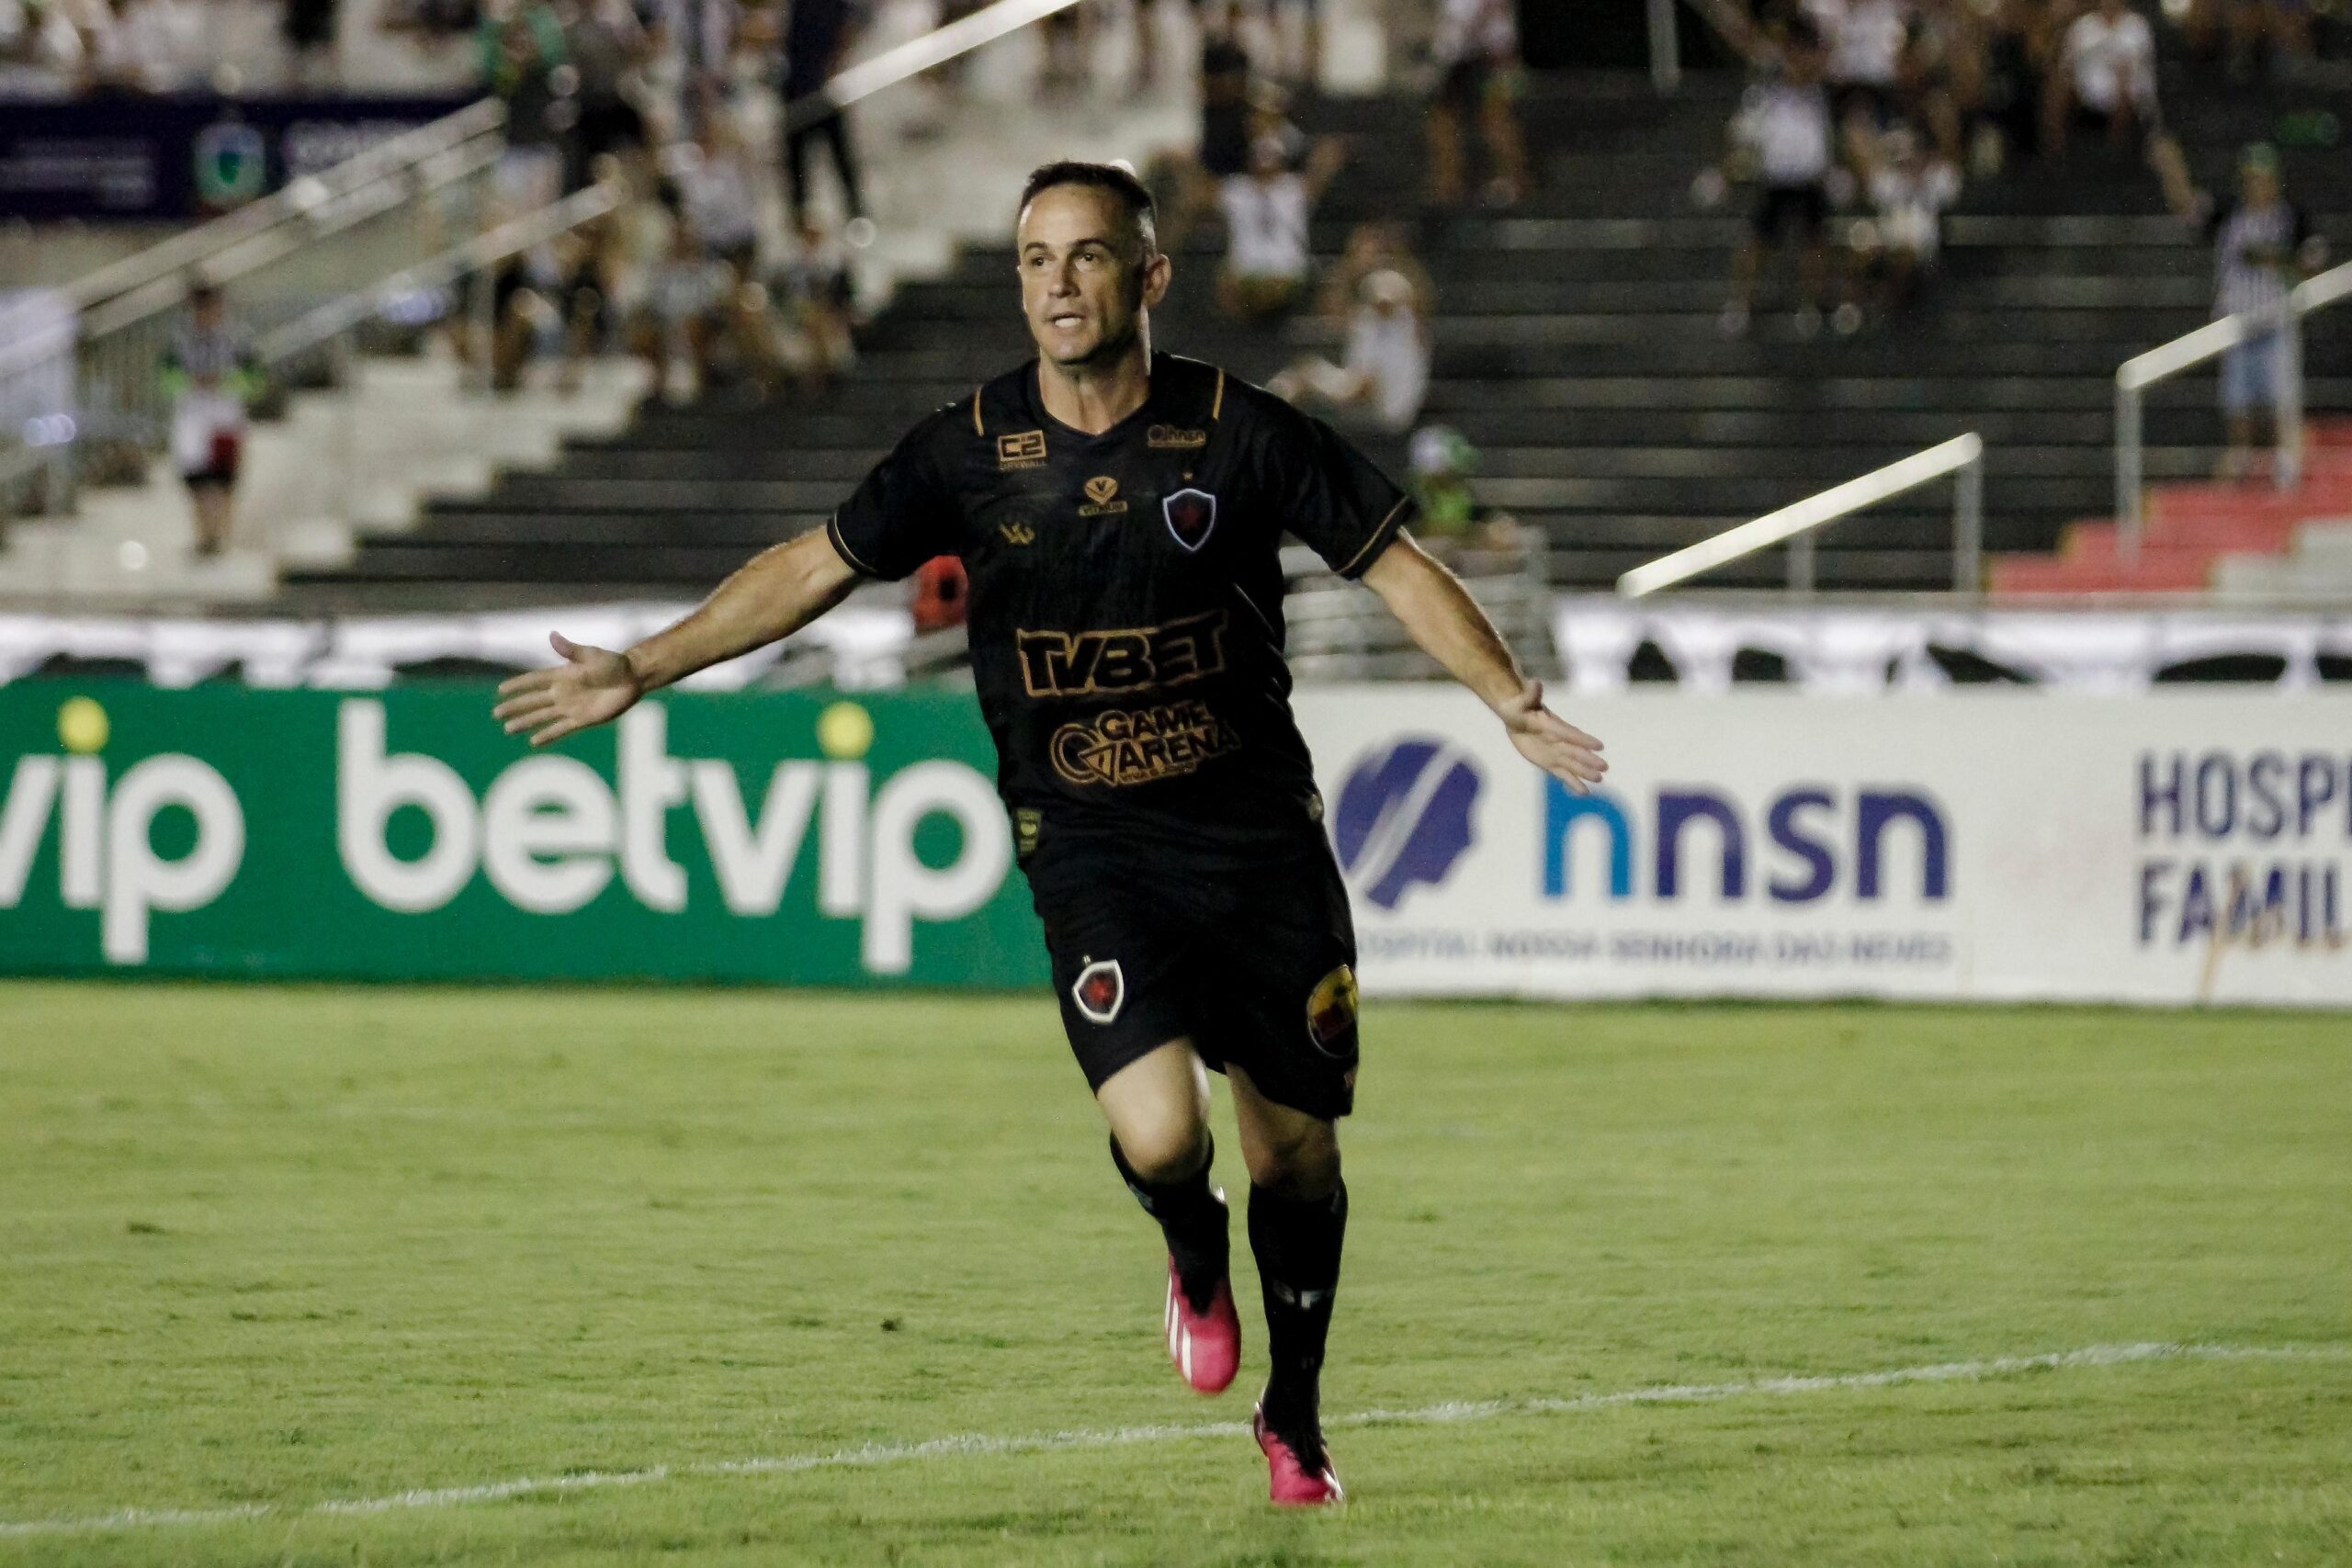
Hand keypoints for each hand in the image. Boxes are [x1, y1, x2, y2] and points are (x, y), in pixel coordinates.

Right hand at [492, 632, 643, 746]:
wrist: (633, 679)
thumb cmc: (613, 663)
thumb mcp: (591, 655)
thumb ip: (570, 650)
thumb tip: (552, 635)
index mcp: (562, 675)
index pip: (534, 680)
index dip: (518, 685)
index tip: (501, 690)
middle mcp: (563, 692)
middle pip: (533, 701)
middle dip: (515, 707)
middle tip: (496, 713)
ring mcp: (571, 707)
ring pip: (543, 716)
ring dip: (526, 722)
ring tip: (508, 729)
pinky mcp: (582, 719)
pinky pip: (561, 729)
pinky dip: (548, 735)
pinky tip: (534, 742)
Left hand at [1497, 678, 1605, 793]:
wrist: (1518, 716)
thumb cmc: (1520, 706)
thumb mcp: (1523, 700)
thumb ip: (1531, 694)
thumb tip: (1535, 682)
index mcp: (1553, 725)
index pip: (1570, 734)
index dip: (1583, 740)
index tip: (1599, 745)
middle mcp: (1559, 740)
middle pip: (1575, 752)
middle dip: (1588, 759)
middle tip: (1604, 767)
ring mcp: (1556, 753)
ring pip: (1572, 764)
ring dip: (1585, 772)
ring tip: (1600, 780)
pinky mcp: (1550, 763)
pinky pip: (1563, 774)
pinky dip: (1573, 783)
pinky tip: (1586, 792)